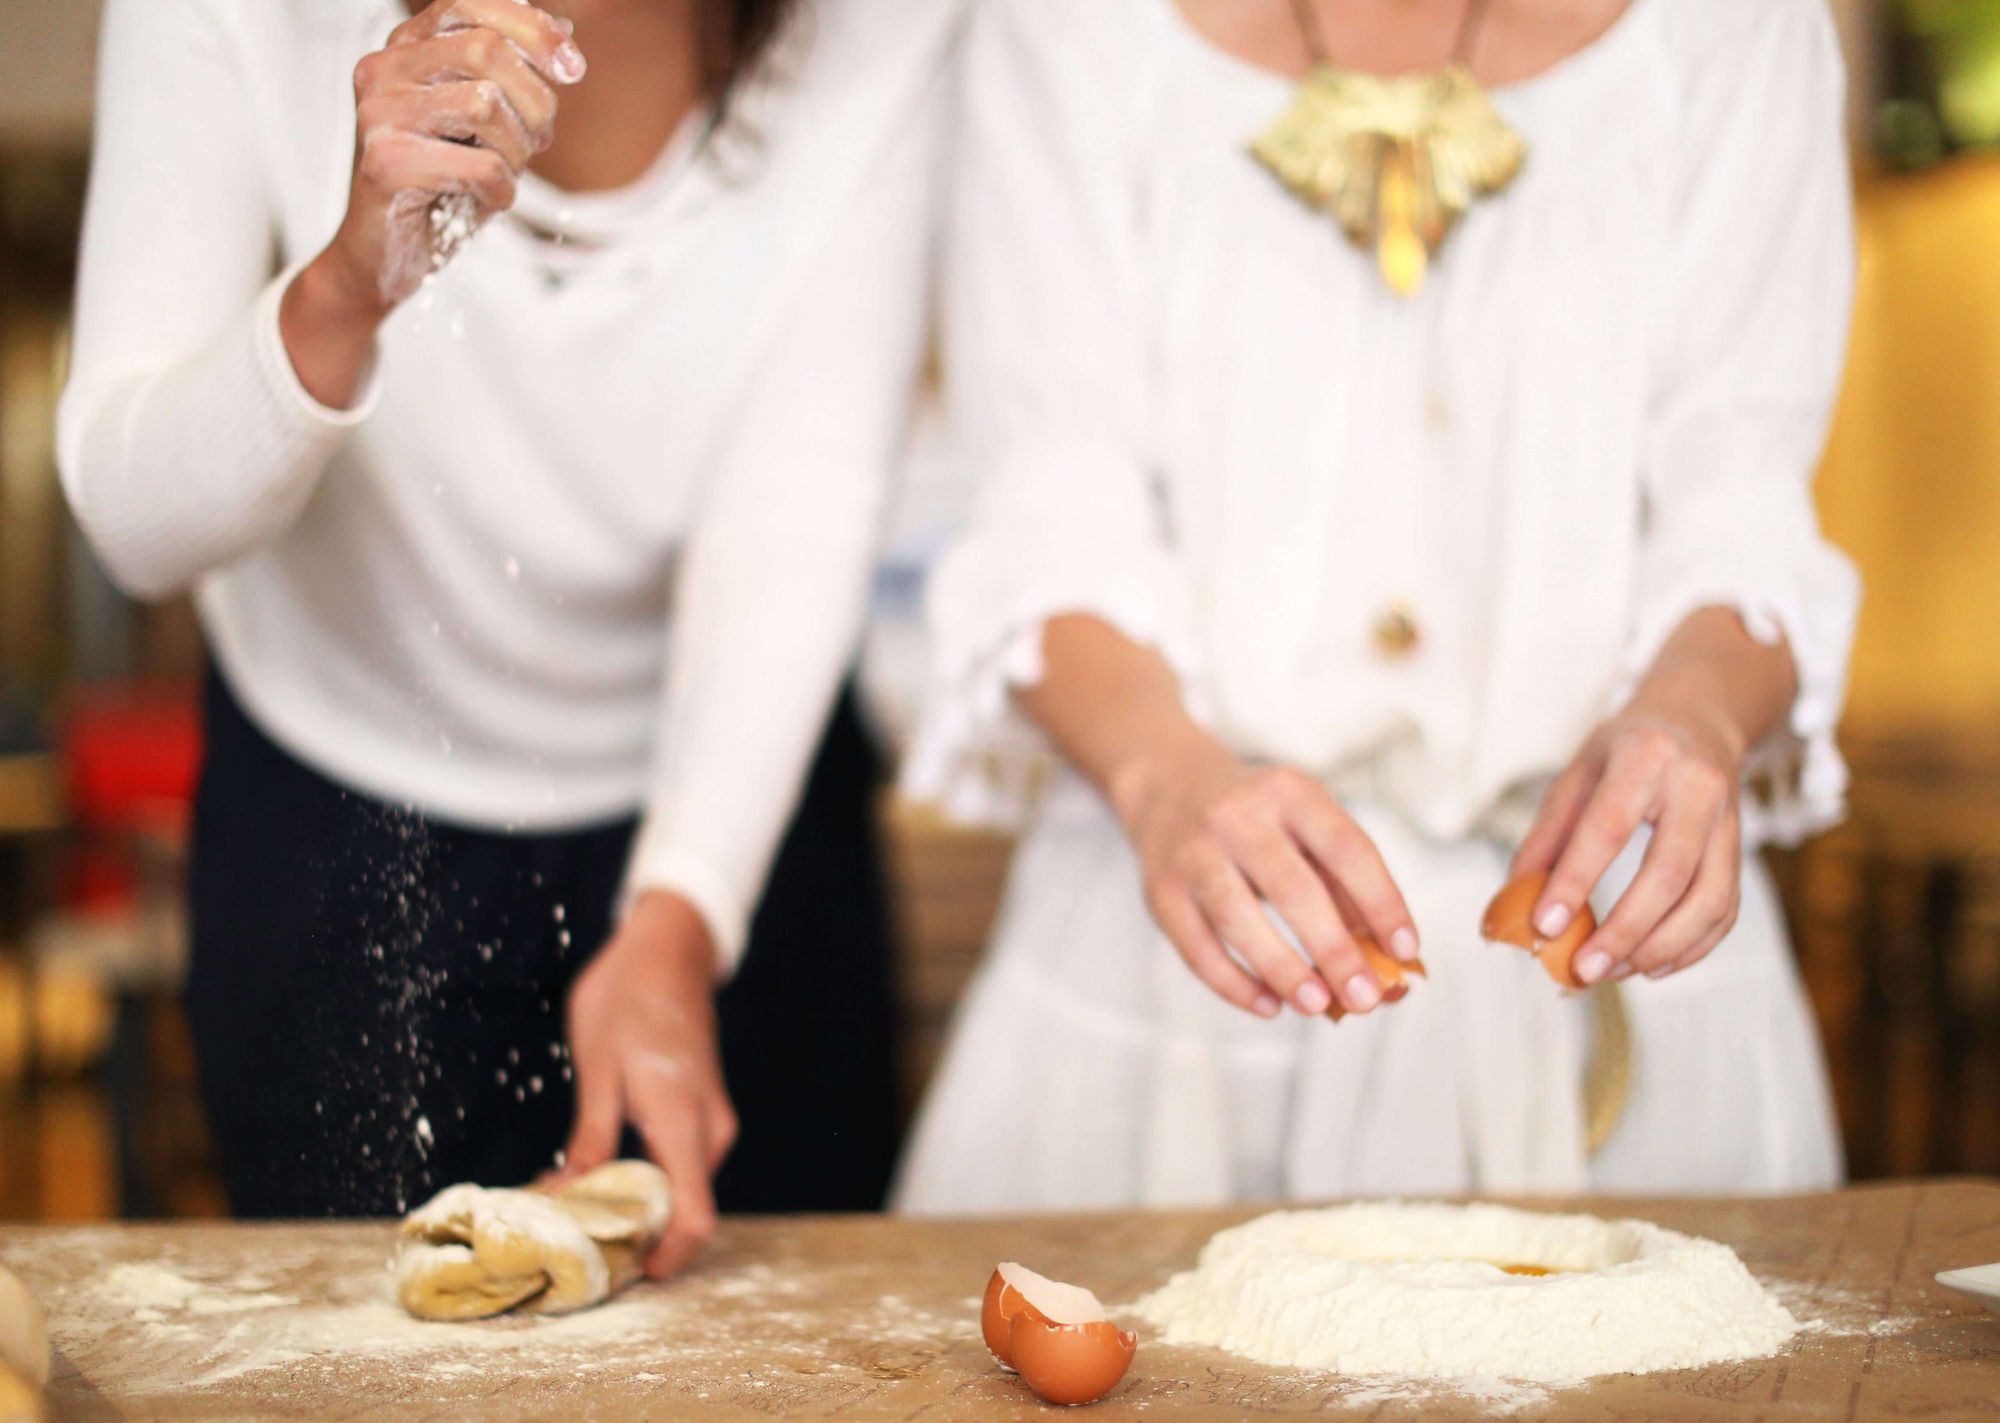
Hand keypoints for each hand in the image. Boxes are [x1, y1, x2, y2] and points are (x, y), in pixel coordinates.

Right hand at [315, 0, 582, 314]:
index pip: (470, 6)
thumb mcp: (481, 123)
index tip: (573, 69)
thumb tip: (564, 32)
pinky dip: (501, 190)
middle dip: (534, 100)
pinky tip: (486, 199)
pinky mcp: (385, 164)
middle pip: (485, 50)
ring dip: (517, 150)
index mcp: (403, 48)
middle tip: (538, 140)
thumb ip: (512, 74)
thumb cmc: (437, 185)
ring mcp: (377, 115)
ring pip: (486, 105)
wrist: (383, 254)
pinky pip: (480, 166)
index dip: (532, 30)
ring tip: (505, 171)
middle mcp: (381, 69)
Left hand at [563, 891, 736, 1277]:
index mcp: (683, 1122)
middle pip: (684, 1207)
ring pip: (679, 1185)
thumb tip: (562, 1198)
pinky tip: (598, 1171)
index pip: (693, 1214)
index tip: (628, 1277)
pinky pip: (679, 1160)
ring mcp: (710, 1118)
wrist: (668, 949)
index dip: (667, 1257)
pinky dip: (644, 1176)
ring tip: (573, 1204)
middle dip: (634, 1233)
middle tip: (570, 1239)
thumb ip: (590, 1139)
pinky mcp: (701, 1109)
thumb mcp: (598, 1069)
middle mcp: (708, 1128)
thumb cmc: (629, 999)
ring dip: (634, 1203)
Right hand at [1111, 728, 1418, 1018]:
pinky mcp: (1159, 890)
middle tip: (1365, 999)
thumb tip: (1390, 959)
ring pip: (1238, 918)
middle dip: (1334, 950)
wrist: (1169, 786)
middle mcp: (1237, 815)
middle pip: (1293, 888)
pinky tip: (1270, 1006)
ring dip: (1283, 969)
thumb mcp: (1306, 825)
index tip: (1406, 950)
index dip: (1381, 901)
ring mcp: (1192, 852)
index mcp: (1289, 792)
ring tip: (1318, 1006)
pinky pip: (1197, 948)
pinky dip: (1234, 983)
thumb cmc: (1259, 820)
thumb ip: (1347, 886)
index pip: (1346, 848)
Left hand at [1513, 699, 1745, 986]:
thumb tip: (1514, 901)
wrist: (1696, 721)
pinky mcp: (1742, 849)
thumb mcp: (1576, 775)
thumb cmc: (1625, 753)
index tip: (1545, 926)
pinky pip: (1726, 910)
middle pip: (1669, 873)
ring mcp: (1730, 820)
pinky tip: (1650, 965)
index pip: (1609, 827)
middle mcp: (1697, 787)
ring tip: (1612, 971)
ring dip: (1660, 948)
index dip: (1575, 880)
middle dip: (1624, 931)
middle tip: (1583, 969)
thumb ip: (1547, 837)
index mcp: (1644, 759)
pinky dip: (1690, 948)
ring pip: (1709, 899)